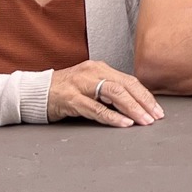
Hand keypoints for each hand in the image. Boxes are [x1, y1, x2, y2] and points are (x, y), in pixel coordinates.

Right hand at [47, 61, 164, 126]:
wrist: (35, 92)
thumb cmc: (64, 91)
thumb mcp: (89, 85)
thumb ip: (108, 90)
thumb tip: (134, 104)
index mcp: (100, 68)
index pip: (129, 80)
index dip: (145, 95)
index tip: (157, 109)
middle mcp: (93, 72)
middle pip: (125, 85)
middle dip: (144, 102)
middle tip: (156, 116)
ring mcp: (81, 84)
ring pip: (114, 94)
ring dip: (132, 108)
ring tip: (144, 120)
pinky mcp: (71, 98)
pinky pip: (95, 108)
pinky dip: (112, 116)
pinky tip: (124, 123)